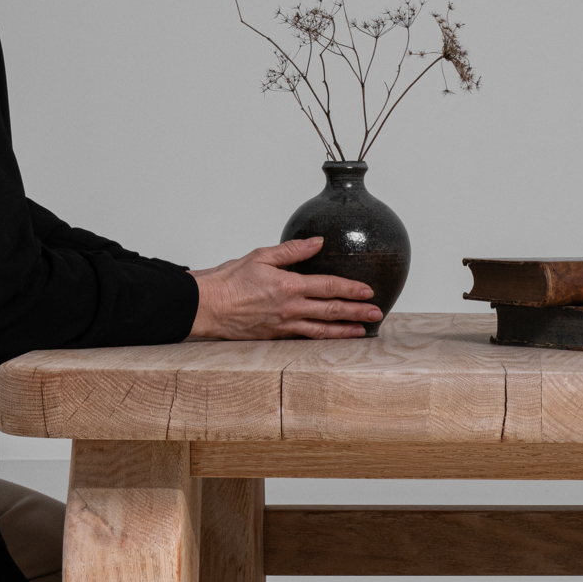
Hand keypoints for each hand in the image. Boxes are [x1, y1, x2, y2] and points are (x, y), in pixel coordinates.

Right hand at [187, 237, 380, 339]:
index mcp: (288, 286)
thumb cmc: (228, 281)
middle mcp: (290, 308)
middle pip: (331, 311)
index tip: (368, 291)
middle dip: (357, 312)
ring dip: (345, 331)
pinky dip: (322, 339)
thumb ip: (292, 251)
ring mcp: (283, 325)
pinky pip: (304, 338)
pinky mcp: (275, 336)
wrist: (206, 306)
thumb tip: (318, 242)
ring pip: (321, 330)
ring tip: (362, 331)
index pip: (329, 286)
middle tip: (377, 313)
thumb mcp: (260, 256)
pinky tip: (332, 339)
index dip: (351, 289)